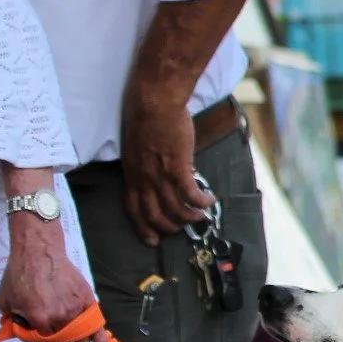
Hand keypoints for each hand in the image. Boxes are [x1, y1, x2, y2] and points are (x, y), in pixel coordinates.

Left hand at [0, 219, 96, 334]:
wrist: (39, 252)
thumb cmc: (19, 274)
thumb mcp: (3, 300)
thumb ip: (10, 320)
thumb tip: (18, 329)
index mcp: (39, 320)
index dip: (42, 338)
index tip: (41, 331)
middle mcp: (60, 318)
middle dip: (61, 340)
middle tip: (56, 329)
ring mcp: (75, 308)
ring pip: (82, 336)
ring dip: (77, 337)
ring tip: (74, 332)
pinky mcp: (87, 299)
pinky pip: (96, 324)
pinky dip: (99, 336)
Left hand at [120, 94, 213, 244]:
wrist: (154, 102)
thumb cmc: (144, 116)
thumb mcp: (136, 145)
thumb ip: (144, 163)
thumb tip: (157, 170)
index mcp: (131, 174)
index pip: (134, 209)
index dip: (142, 227)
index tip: (151, 239)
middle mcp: (143, 180)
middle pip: (154, 215)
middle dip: (168, 227)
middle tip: (181, 229)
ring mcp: (160, 176)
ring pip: (174, 209)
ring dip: (189, 218)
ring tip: (201, 216)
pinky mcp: (178, 168)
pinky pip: (191, 195)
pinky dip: (201, 201)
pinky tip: (210, 199)